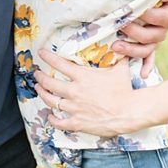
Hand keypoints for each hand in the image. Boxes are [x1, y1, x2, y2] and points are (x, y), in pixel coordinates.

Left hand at [35, 50, 151, 136]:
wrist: (130, 112)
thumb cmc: (125, 90)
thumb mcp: (119, 69)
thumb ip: (116, 57)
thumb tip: (121, 45)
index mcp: (82, 77)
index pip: (58, 63)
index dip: (47, 56)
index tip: (41, 53)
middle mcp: (74, 91)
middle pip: (49, 83)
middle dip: (40, 77)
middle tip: (36, 74)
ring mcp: (75, 108)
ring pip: (50, 100)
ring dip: (42, 94)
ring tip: (39, 89)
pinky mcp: (78, 122)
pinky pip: (60, 122)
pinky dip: (53, 119)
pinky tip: (50, 116)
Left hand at [112, 0, 167, 76]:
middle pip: (163, 23)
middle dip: (142, 22)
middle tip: (123, 19)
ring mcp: (160, 31)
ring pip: (152, 42)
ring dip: (134, 45)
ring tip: (116, 45)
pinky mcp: (150, 42)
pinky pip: (150, 56)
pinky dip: (147, 65)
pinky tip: (143, 74)